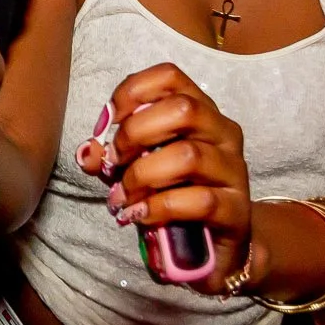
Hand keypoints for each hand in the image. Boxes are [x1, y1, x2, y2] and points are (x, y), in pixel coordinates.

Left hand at [75, 64, 250, 294]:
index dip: (132, 92)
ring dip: (143, 176)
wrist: (217, 247)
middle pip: (183, 109)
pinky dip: (159, 207)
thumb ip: (112, 158)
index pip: (170, 77)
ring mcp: (234, 171)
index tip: (107, 123)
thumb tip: (87, 153)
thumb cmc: (175, 196)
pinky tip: (140, 215)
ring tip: (123, 197)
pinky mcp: (236, 210)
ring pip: (188, 155)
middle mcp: (223, 133)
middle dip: (136, 133)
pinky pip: (199, 201)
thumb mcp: (136, 170)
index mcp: (201, 112)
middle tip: (114, 162)